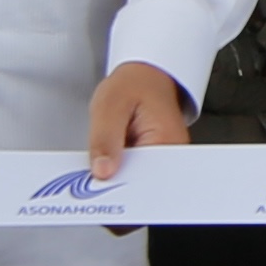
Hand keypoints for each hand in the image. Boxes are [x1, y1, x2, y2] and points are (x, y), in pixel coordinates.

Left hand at [88, 60, 191, 179]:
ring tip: (99, 169)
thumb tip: (103, 171)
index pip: (149, 183)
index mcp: (167, 142)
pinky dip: (118, 174)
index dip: (123, 189)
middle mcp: (170, 156)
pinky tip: (106, 166)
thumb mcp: (110, 104)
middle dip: (117, 188)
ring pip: (137, 185)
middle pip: (144, 188)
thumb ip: (105, 138)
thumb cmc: (134, 85)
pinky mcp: (151, 162)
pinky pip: (134, 177)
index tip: (101, 185)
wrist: (145, 76)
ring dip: (116, 181)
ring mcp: (161, 161)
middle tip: (94, 178)